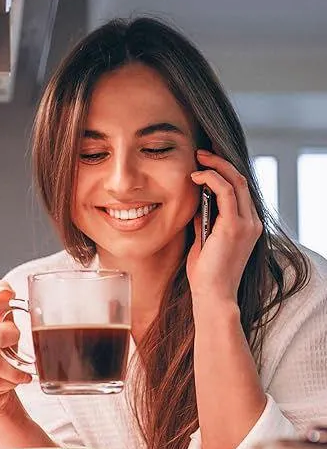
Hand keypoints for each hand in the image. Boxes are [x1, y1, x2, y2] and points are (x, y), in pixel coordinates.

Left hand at [186, 150, 262, 303]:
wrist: (212, 295)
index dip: (224, 173)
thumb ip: (205, 221)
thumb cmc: (205, 274)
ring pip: (236, 181)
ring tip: (198, 159)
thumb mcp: (204, 241)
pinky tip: (196, 176)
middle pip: (241, 180)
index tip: (205, 164)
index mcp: (247, 225)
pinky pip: (226, 192)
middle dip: (221, 163)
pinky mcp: (235, 226)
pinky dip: (211, 180)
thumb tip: (197, 203)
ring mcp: (246, 223)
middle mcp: (252, 222)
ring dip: (216, 166)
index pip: (241, 190)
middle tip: (201, 153)